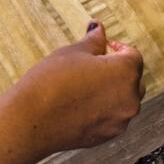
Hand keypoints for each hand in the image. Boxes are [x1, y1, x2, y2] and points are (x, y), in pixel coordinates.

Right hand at [6, 22, 144, 154]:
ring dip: (113, 90)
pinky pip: (113, 116)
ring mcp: (120, 120)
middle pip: (133, 78)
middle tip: (95, 64)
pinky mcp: (108, 135)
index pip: (132, 55)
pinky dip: (105, 108)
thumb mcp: (73, 52)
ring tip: (86, 84)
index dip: (117, 48)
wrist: (31, 121)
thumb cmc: (51, 82)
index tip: (103, 47)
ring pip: (124, 99)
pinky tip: (82, 103)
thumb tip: (99, 28)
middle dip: (118, 70)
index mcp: (126, 72)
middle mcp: (130, 98)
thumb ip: (94, 40)